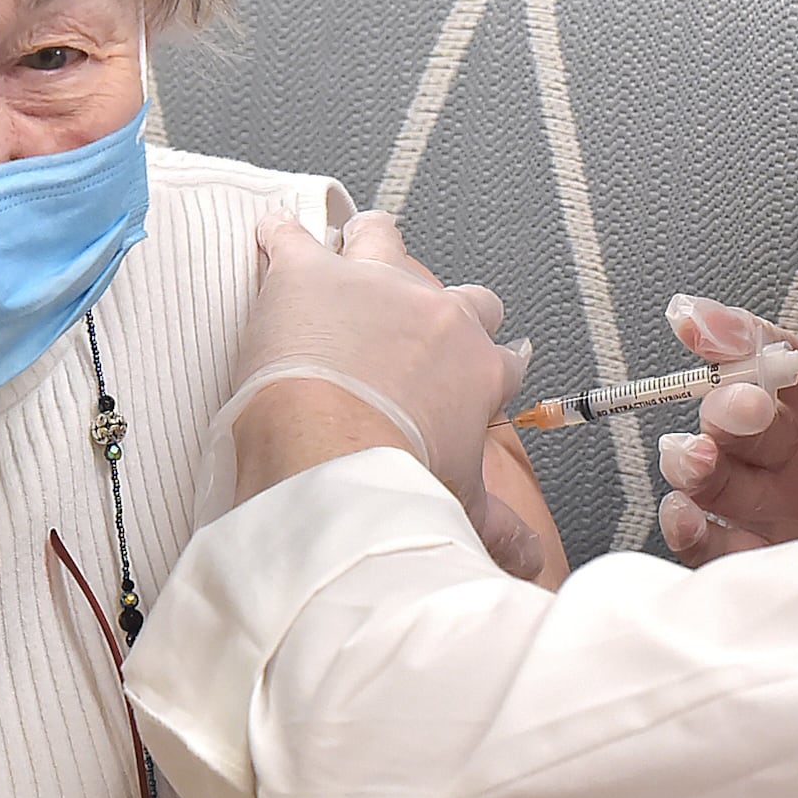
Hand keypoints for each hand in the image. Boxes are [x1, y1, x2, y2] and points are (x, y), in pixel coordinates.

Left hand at [213, 211, 540, 572]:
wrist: (330, 455)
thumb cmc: (394, 478)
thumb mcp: (459, 509)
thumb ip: (498, 529)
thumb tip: (528, 560)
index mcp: (475, 365)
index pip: (499, 354)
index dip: (485, 364)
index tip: (471, 376)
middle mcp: (434, 312)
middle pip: (458, 292)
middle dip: (443, 306)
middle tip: (416, 328)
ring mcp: (371, 284)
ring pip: (381, 238)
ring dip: (370, 243)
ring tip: (351, 253)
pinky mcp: (306, 274)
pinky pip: (290, 237)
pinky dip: (277, 238)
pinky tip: (268, 239)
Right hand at [654, 285, 797, 565]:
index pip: (767, 359)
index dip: (729, 336)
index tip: (697, 322)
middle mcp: (797, 454)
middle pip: (731, 418)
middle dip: (725, 407)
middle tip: (746, 408)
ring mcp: (781, 507)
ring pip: (713, 476)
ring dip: (694, 462)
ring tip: (700, 459)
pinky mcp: (772, 563)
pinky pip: (715, 548)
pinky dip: (691, 532)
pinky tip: (690, 516)